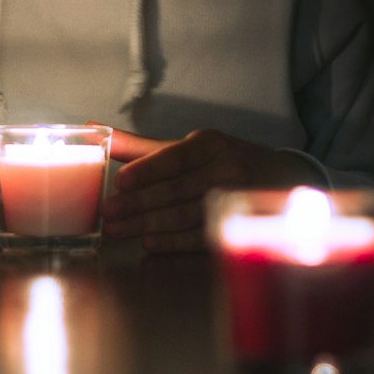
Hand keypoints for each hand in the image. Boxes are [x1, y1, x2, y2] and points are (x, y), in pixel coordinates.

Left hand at [100, 127, 319, 252]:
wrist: (279, 180)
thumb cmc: (221, 160)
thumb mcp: (188, 147)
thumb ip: (141, 148)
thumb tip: (93, 129)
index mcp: (211, 144)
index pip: (175, 158)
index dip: (147, 171)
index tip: (119, 181)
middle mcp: (226, 169)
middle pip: (176, 190)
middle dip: (138, 203)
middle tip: (107, 213)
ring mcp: (234, 200)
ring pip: (185, 215)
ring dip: (149, 225)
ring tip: (118, 230)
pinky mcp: (237, 226)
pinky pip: (201, 236)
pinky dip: (174, 242)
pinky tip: (150, 244)